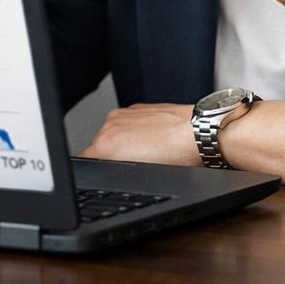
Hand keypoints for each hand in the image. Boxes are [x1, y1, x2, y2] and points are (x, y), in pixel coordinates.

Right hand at [79, 103, 200, 166]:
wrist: (200, 133)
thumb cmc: (179, 158)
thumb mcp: (144, 177)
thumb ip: (118, 172)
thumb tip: (111, 172)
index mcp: (106, 145)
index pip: (83, 161)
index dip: (96, 171)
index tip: (108, 174)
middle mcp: (110, 125)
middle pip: (99, 147)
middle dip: (113, 158)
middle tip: (138, 167)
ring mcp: (124, 113)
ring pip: (114, 134)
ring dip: (124, 144)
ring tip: (151, 152)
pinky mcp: (137, 107)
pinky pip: (127, 123)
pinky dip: (135, 132)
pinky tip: (155, 140)